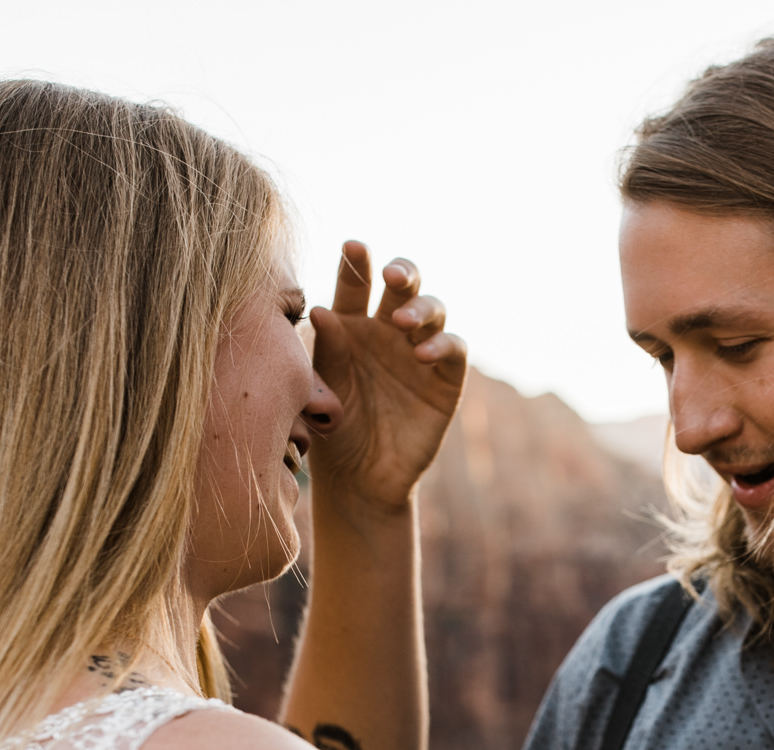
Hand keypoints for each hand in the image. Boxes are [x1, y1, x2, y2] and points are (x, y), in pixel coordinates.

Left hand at [307, 240, 466, 515]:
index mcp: (351, 326)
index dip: (357, 264)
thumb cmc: (333, 429)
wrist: (360, 479)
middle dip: (402, 272)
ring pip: (432, 310)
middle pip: (403, 286)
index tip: (354, 246)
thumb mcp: (322, 389)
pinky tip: (422, 353)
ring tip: (402, 321)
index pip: (355, 285)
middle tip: (391, 275)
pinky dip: (442, 345)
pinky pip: (453, 350)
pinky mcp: (444, 379)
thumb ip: (325, 352)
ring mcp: (419, 352)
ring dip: (420, 308)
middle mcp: (388, 331)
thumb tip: (320, 310)